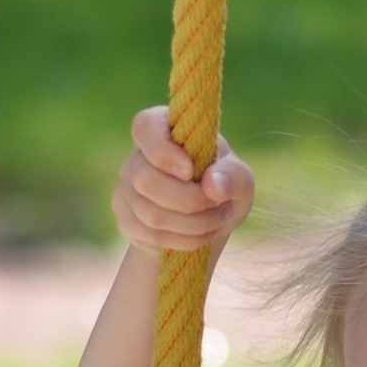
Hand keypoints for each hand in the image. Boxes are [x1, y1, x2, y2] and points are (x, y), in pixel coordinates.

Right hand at [113, 104, 253, 258]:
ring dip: (193, 224)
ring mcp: (126, 188)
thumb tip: (212, 184)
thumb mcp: (240, 179)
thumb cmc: (223, 187)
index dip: (164, 152)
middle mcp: (137, 156)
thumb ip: (233, 175)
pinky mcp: (126, 219)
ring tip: (217, 219)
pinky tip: (201, 235)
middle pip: (146, 179)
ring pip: (150, 213)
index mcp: (162, 128)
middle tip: (217, 204)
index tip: (191, 170)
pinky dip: (183, 239)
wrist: (206, 221)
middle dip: (189, 200)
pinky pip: (150, 235)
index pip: (145, 127)